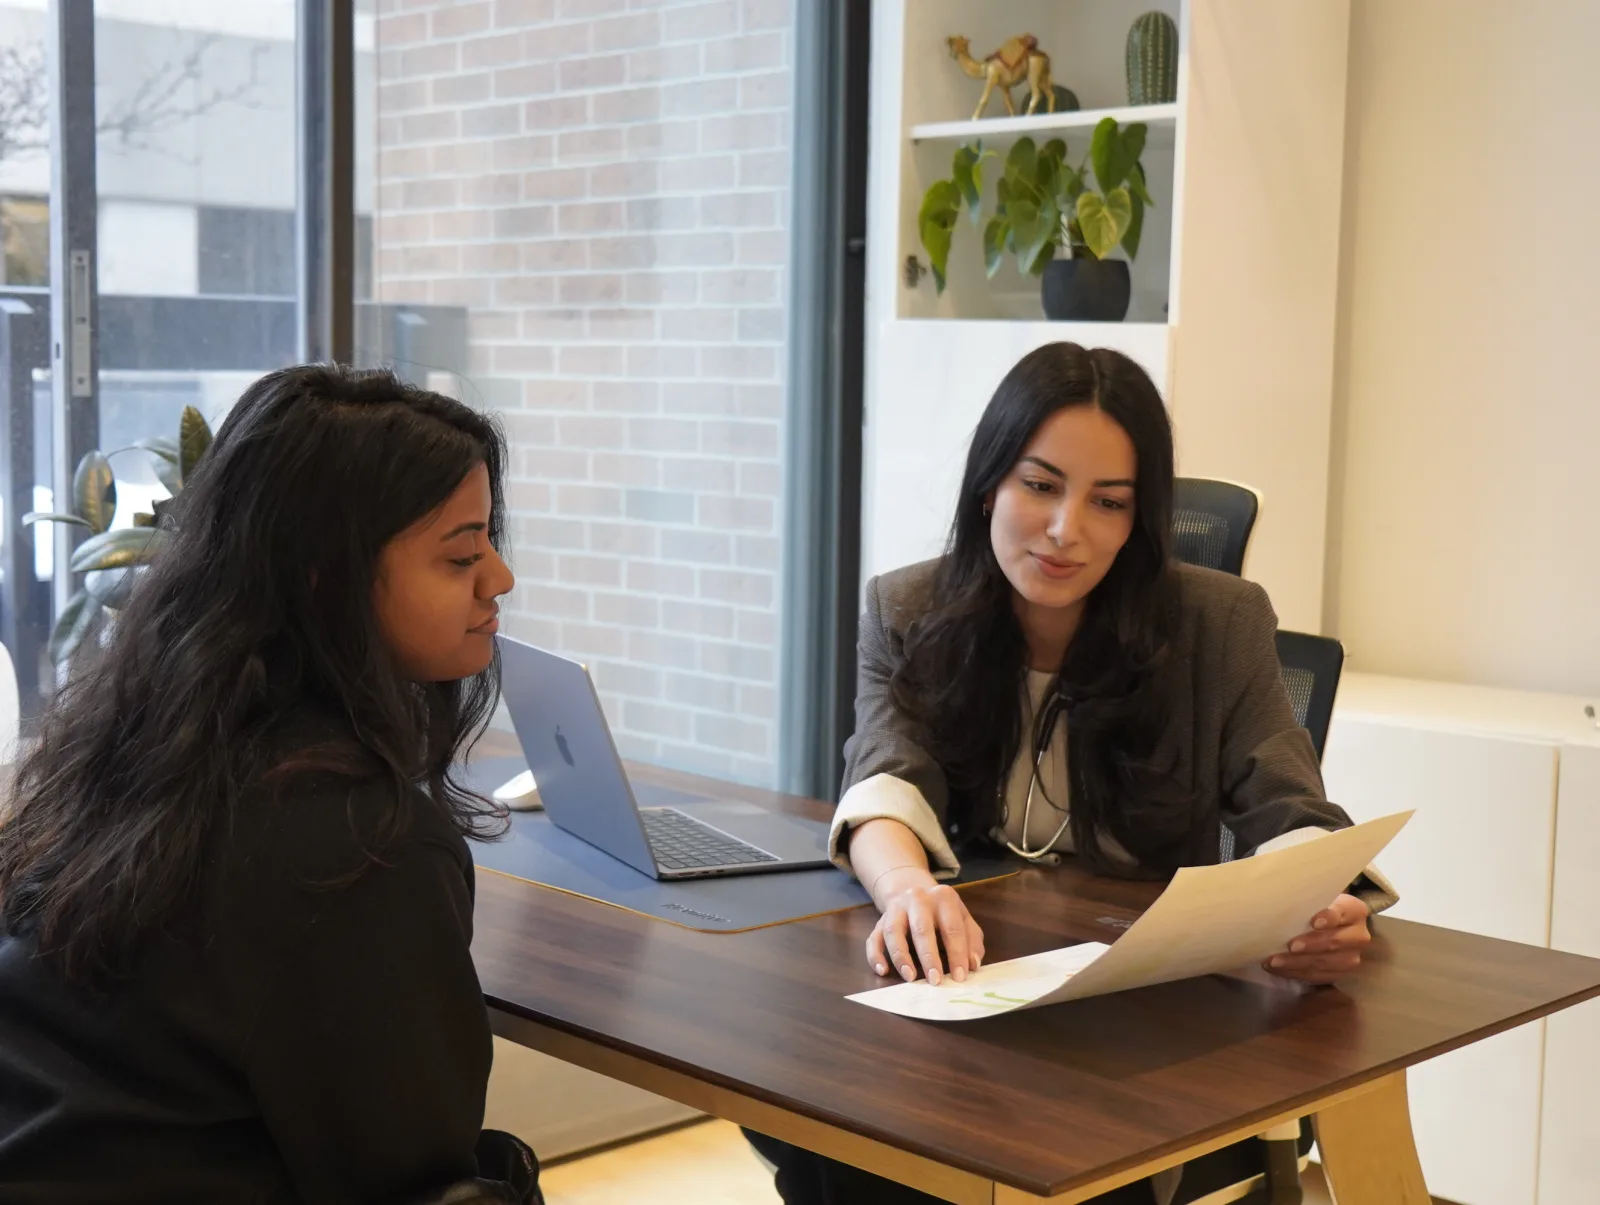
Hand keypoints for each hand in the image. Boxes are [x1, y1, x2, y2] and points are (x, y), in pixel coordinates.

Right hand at [865, 868, 984, 985]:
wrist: (915, 893)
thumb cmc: (944, 914)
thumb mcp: (963, 919)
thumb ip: (972, 940)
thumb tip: (974, 964)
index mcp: (943, 897)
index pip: (952, 928)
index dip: (957, 954)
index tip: (960, 976)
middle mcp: (917, 899)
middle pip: (921, 929)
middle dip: (929, 957)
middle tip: (935, 981)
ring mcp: (896, 909)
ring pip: (893, 932)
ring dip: (901, 956)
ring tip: (910, 977)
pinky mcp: (880, 921)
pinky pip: (873, 938)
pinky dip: (875, 956)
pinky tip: (883, 970)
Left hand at [1264, 893, 1371, 983]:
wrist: (1330, 926)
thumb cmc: (1317, 907)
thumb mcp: (1316, 899)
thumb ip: (1307, 901)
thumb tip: (1278, 900)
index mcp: (1354, 911)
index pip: (1342, 913)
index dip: (1329, 918)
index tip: (1314, 923)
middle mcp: (1358, 936)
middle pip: (1334, 942)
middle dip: (1310, 945)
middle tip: (1290, 946)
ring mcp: (1351, 957)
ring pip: (1324, 962)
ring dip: (1297, 963)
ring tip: (1274, 961)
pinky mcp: (1340, 974)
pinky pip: (1318, 976)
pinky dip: (1296, 973)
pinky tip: (1278, 969)